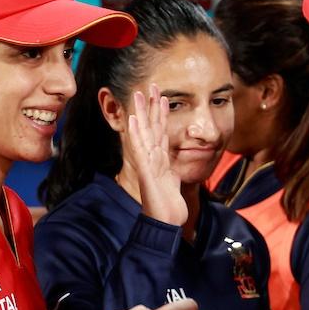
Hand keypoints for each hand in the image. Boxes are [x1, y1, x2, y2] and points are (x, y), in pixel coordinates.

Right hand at [129, 84, 187, 225]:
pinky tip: (134, 121)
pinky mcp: (146, 173)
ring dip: (142, 113)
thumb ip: (171, 172)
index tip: (162, 95)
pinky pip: (141, 151)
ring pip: (145, 134)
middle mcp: (152, 159)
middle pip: (151, 127)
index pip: (160, 131)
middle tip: (150, 85)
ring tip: (139, 94)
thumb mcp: (173, 184)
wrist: (165, 224)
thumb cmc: (169, 207)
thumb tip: (174, 168)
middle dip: (151, 106)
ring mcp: (148, 164)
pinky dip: (137, 135)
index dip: (161, 113)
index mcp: (160, 160)